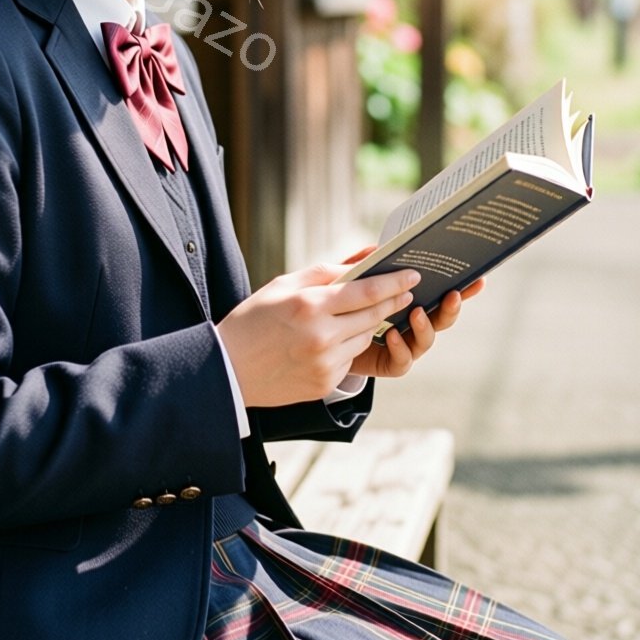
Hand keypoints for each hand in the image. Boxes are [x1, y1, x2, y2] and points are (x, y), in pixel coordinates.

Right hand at [217, 246, 424, 407]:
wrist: (227, 369)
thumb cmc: (253, 320)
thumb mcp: (284, 285)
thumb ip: (327, 271)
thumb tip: (364, 257)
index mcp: (310, 306)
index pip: (366, 291)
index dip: (394, 283)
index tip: (413, 274)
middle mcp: (321, 336)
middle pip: (373, 315)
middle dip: (391, 302)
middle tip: (405, 291)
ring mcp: (324, 363)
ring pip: (365, 338)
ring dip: (370, 324)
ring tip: (365, 313)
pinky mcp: (324, 382)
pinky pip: (350, 360)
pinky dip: (349, 346)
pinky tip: (336, 339)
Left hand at [335, 243, 485, 379]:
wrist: (326, 340)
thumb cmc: (342, 306)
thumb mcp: (348, 282)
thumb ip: (362, 267)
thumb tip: (375, 248)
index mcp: (412, 300)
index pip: (441, 292)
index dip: (463, 288)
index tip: (478, 278)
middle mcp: (414, 323)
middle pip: (442, 317)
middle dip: (451, 307)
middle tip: (452, 294)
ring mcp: (405, 344)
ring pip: (426, 339)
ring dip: (425, 326)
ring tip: (416, 313)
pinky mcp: (390, 363)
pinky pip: (403, 361)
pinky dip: (400, 348)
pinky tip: (391, 335)